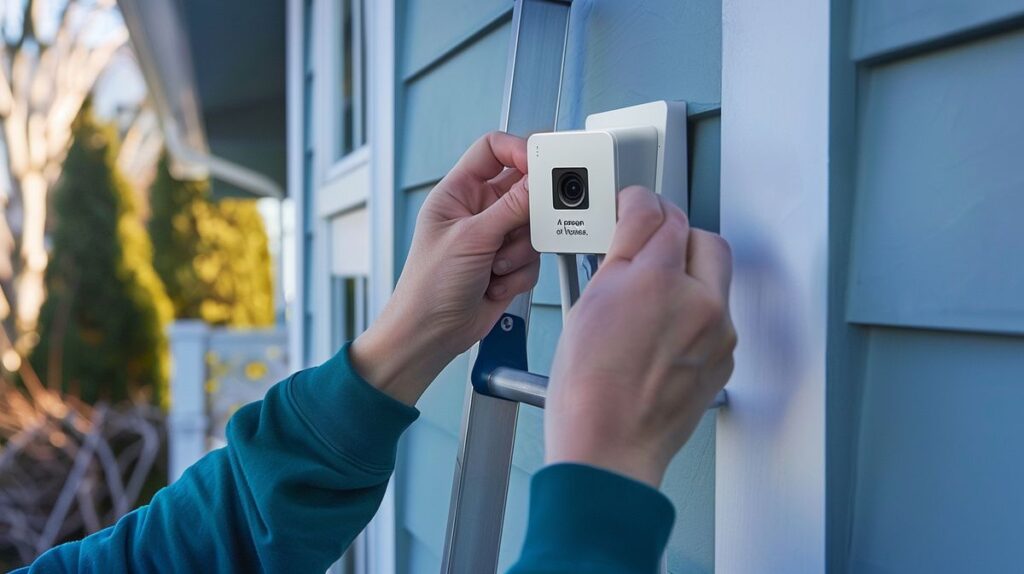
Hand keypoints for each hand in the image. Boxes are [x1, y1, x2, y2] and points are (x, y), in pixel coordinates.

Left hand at [351, 132, 539, 403]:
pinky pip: (534, 257)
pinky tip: (495, 285)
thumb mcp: (470, 239)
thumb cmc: (429, 286)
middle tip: (525, 226)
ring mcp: (495, 238)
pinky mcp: (509, 264)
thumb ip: (510, 208)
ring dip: (518, 252)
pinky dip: (519, 274)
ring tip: (494, 268)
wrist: (431, 335)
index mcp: (458, 193)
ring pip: (533, 227)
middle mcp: (478, 211)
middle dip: (526, 215)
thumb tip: (539, 182)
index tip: (540, 165)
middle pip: (522, 190)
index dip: (519, 150)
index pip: (492, 150)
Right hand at [544, 187, 735, 486]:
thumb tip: (630, 239)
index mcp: (654, 281)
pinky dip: (696, 309)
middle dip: (673, 231)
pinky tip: (663, 328)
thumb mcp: (586, 308)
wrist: (610, 446)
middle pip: (698, 235)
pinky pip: (718, 312)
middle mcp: (696, 300)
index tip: (634, 205)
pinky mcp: (724, 355)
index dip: (639, 203)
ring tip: (655, 288)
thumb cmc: (588, 394)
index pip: (655, 213)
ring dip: (688, 269)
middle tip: (649, 241)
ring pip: (714, 273)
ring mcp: (717, 330)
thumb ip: (618, 262)